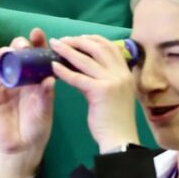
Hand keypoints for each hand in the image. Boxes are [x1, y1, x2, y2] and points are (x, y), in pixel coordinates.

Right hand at [0, 29, 55, 177]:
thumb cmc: (37, 127)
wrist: (23, 146)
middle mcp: (19, 78)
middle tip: (23, 45)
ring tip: (9, 52)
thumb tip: (49, 80)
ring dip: (4, 53)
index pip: (36, 57)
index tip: (37, 33)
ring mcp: (4, 85)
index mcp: (36, 79)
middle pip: (17, 55)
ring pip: (1, 63)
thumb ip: (45, 96)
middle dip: (19, 45)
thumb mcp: (45, 111)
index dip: (36, 44)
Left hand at [49, 35, 138, 152]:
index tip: (78, 38)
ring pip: (86, 59)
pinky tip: (53, 67)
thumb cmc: (113, 119)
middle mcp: (122, 74)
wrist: (120, 139)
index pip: (110, 47)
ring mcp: (113, 81)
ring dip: (67, 50)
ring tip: (53, 46)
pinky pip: (78, 77)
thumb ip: (99, 79)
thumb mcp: (111, 93)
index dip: (93, 39)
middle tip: (61, 40)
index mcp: (126, 73)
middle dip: (78, 41)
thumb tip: (80, 67)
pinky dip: (64, 70)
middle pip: (98, 48)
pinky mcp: (102, 91)